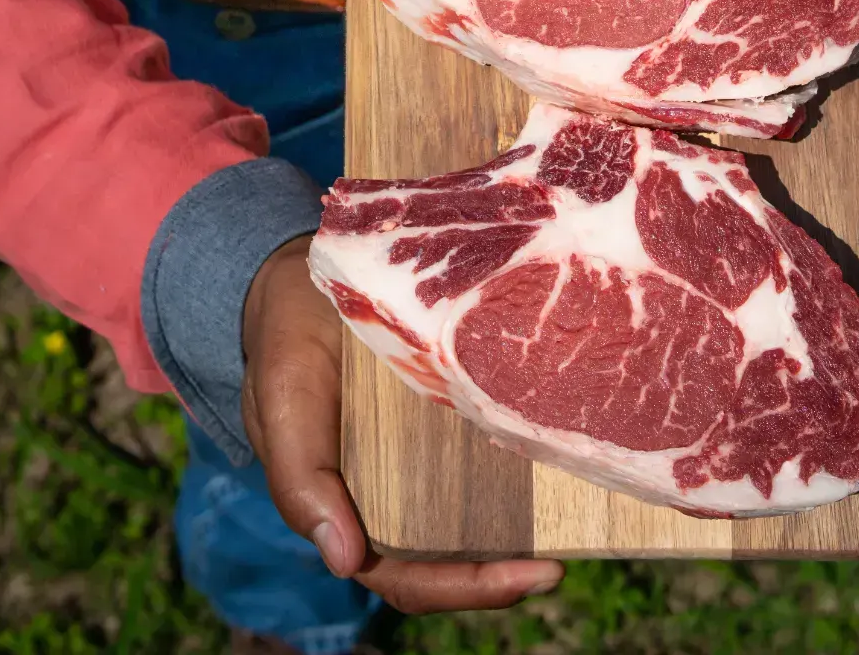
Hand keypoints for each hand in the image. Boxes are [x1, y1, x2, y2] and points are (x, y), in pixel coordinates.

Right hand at [242, 237, 563, 614]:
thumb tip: (344, 562)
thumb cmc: (288, 341)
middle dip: (503, 572)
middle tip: (557, 565)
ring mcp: (429, 445)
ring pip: (479, 507)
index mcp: (352, 504)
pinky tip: (558, 445)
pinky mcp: (452, 399)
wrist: (303, 271)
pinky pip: (487, 441)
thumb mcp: (282, 400)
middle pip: (452, 554)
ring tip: (576, 521)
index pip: (408, 573)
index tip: (520, 577)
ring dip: (524, 524)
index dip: (461, 586)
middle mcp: (398, 485)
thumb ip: (300, 477)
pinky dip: (522, 456)